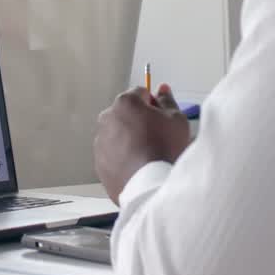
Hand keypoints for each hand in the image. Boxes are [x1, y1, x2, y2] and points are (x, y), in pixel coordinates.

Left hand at [94, 84, 191, 203]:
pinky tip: (137, 167)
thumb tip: (161, 89)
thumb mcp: (176, 119)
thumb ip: (167, 100)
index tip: (162, 118)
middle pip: (126, 113)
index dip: (154, 104)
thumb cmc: (165, 148)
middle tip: (156, 137)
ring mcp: (100, 141)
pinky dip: (122, 157)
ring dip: (129, 139)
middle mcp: (106, 118)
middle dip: (139, 121)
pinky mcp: (98, 162)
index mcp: (125, 103)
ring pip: (117, 134)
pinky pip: (112, 154)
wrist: (150, 186)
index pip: (141, 93)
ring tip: (147, 155)